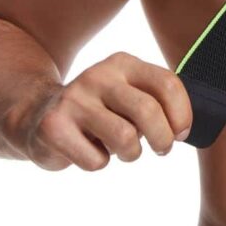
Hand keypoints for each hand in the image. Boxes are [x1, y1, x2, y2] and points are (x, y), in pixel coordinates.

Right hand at [12, 52, 191, 170]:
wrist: (39, 113)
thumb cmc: (99, 108)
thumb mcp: (127, 92)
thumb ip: (156, 100)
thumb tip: (186, 127)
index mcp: (123, 63)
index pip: (167, 84)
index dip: (182, 114)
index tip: (181, 132)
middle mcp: (99, 75)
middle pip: (148, 111)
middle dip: (163, 139)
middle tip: (161, 148)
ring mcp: (75, 98)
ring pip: (125, 138)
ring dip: (131, 153)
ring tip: (123, 148)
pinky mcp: (55, 125)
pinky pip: (96, 160)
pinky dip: (99, 163)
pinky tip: (88, 148)